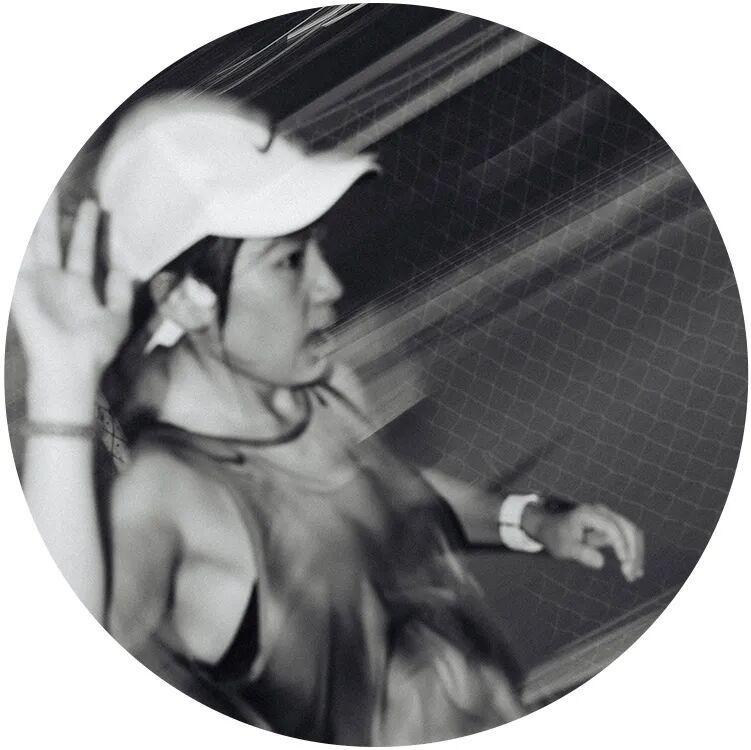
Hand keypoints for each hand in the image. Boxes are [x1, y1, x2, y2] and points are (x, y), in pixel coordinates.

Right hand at [12, 192, 133, 385]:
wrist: (71, 365)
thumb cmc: (94, 348)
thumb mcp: (118, 318)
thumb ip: (120, 292)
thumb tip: (123, 268)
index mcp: (77, 287)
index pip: (82, 248)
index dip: (87, 227)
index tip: (94, 204)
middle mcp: (54, 281)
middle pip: (54, 237)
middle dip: (55, 211)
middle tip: (58, 182)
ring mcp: (35, 281)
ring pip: (34, 240)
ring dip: (37, 216)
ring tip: (41, 188)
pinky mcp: (21, 285)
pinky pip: (19, 255)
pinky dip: (19, 238)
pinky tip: (21, 215)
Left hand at [525, 501, 644, 581]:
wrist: (551, 529)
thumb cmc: (556, 538)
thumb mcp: (564, 548)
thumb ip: (581, 553)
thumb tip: (601, 563)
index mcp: (588, 514)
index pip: (611, 527)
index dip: (620, 544)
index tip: (623, 562)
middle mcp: (601, 511)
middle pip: (627, 528)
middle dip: (632, 551)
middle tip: (631, 574)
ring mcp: (608, 516)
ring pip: (631, 532)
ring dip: (636, 553)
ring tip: (634, 575)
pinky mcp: (612, 525)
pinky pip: (628, 537)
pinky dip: (633, 552)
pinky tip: (635, 569)